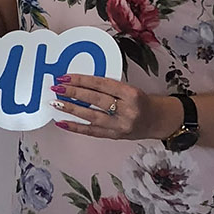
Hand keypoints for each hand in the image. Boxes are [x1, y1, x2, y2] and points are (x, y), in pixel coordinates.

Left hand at [51, 74, 175, 141]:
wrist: (158, 120)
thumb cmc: (142, 101)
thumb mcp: (130, 89)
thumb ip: (109, 87)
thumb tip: (79, 83)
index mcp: (131, 94)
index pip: (102, 84)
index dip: (82, 80)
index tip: (66, 77)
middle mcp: (127, 110)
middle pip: (95, 99)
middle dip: (73, 93)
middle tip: (57, 88)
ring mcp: (120, 125)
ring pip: (91, 116)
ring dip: (71, 109)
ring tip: (56, 103)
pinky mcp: (115, 136)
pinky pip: (92, 132)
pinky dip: (75, 127)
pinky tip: (62, 122)